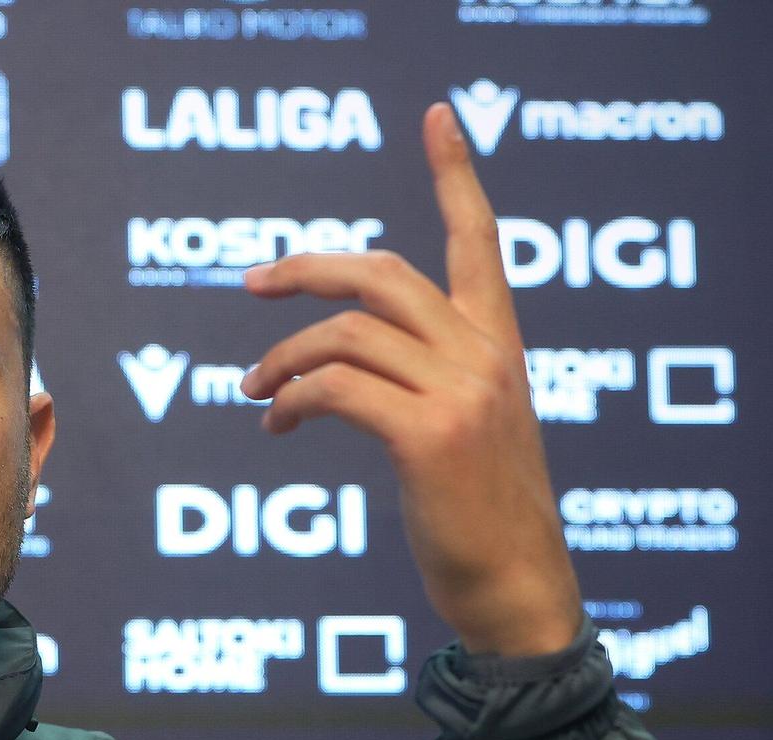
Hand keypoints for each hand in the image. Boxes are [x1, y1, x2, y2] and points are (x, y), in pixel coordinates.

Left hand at [238, 103, 581, 657]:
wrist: (520, 593)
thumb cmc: (486, 522)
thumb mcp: (471, 433)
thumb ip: (430, 382)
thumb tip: (342, 370)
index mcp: (499, 346)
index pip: (480, 240)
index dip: (457, 173)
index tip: (438, 114)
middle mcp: (485, 356)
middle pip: (381, 272)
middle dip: (305, 270)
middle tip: (252, 286)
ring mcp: (461, 393)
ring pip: (346, 333)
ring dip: (282, 359)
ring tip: (253, 395)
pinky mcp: (428, 436)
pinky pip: (335, 389)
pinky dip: (291, 400)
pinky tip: (276, 425)